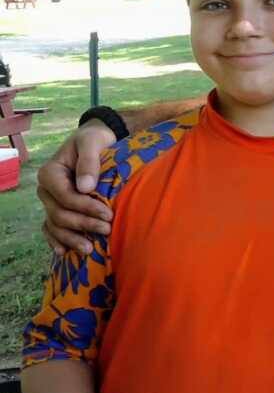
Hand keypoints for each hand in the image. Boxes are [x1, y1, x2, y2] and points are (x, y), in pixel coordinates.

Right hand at [37, 121, 115, 254]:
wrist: (96, 142)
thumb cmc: (94, 140)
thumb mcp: (92, 143)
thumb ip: (89, 162)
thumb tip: (85, 187)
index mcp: (50, 173)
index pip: (65, 197)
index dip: (85, 208)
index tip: (108, 214)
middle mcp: (46, 190)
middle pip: (60, 214)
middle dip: (83, 224)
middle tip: (107, 229)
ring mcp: (50, 202)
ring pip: (56, 225)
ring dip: (71, 238)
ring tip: (89, 249)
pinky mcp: (59, 209)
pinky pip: (52, 229)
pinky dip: (58, 240)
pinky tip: (65, 252)